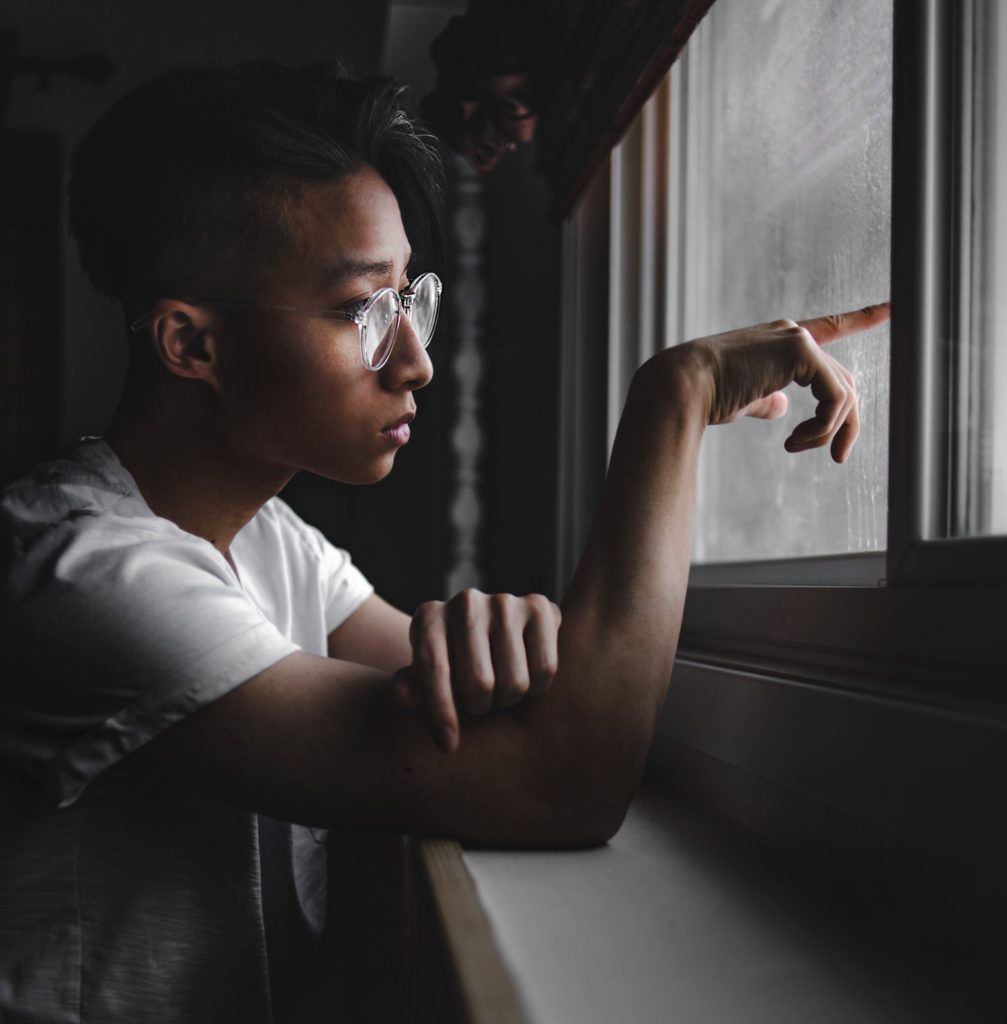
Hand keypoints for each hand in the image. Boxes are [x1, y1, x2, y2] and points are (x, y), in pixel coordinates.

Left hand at [394, 590, 561, 752]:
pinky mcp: (539, 605)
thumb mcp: (424, 674)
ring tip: (500, 691)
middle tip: (479, 704)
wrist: (492, 626)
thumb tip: (406, 697)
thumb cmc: (450, 662)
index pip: (433, 669)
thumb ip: (411, 686)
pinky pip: (544, 668)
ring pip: (514, 682)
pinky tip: (525, 677)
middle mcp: (465, 603)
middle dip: (480, 708)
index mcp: (428, 618)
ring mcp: (504, 601)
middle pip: (479, 683)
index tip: (448, 746)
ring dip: (508, 700)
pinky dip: (537, 687)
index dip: (441, 713)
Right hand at [657, 302, 889, 462]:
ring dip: (827, 431)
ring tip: (796, 449)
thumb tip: (783, 408)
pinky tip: (795, 441)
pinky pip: (835, 398)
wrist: (682, 387)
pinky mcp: (801, 350)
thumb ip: (767, 399)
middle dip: (845, 424)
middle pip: (844, 382)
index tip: (893, 308)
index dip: (861, 320)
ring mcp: (798, 338)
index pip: (831, 327)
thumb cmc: (703, 397)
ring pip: (844, 394)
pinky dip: (823, 426)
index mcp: (778, 341)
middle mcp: (792, 333)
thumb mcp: (742, 399)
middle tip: (836, 458)